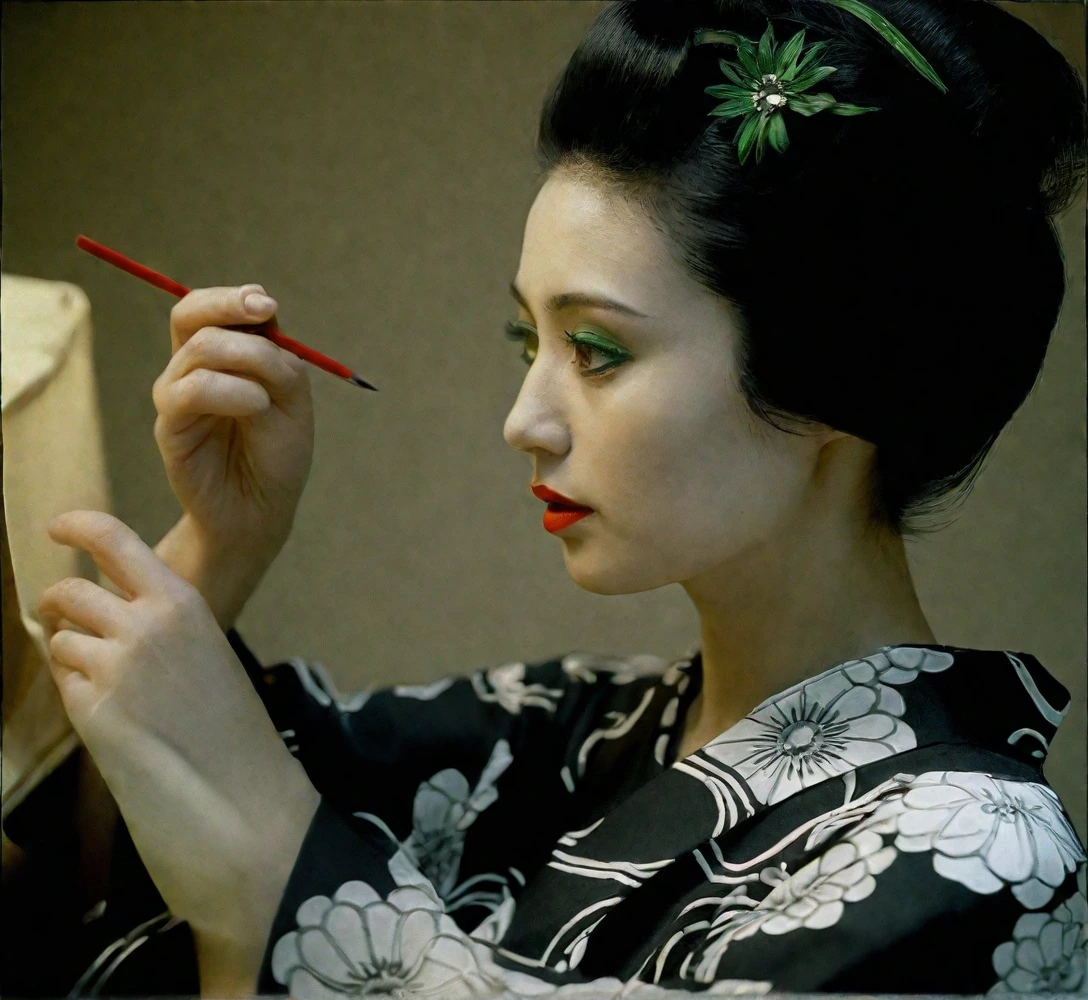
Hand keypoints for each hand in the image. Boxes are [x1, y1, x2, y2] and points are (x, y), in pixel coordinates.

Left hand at [38, 510, 319, 955]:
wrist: (243, 798)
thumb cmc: (234, 732)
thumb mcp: (208, 656)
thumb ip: (163, 626)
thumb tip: (104, 614)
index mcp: (184, 602)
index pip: (114, 540)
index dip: (78, 525)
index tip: (58, 527)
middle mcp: (145, 623)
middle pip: (71, 590)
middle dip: (59, 603)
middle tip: (63, 616)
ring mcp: (115, 666)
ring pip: (60, 638)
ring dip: (70, 654)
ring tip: (104, 684)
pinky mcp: (92, 710)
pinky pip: (63, 683)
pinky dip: (74, 693)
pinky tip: (109, 716)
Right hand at [152, 285, 314, 559]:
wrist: (263, 510)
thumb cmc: (278, 454)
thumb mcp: (292, 399)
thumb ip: (277, 358)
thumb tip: (261, 315)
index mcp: (224, 356)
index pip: (211, 308)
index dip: (234, 298)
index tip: (268, 305)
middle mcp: (193, 368)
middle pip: (190, 314)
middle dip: (229, 307)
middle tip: (264, 312)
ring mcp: (177, 396)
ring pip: (198, 351)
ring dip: (246, 361)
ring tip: (269, 397)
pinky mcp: (169, 427)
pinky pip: (189, 391)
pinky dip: (230, 391)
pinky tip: (256, 405)